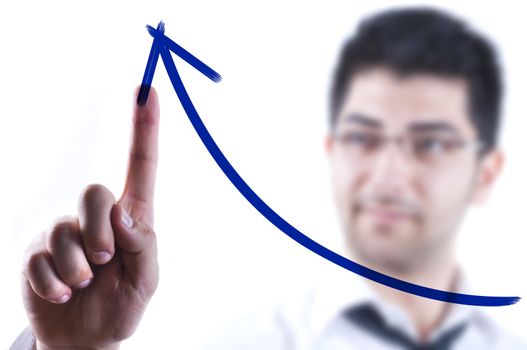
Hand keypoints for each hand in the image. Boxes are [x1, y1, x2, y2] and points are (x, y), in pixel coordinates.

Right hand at [21, 87, 159, 349]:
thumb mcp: (146, 278)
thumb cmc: (123, 302)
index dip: (145, 130)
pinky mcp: (35, 253)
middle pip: (95, 192)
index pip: (140, 167)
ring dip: (78, 268)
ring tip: (84, 284)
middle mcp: (95, 216)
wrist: (86, 339)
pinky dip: (55, 285)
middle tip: (105, 260)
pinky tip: (62, 293)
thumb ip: (143, 243)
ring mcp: (62, 232)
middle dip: (100, 231)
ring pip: (65, 232)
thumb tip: (122, 212)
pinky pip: (40, 260)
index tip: (148, 93)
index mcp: (131, 217)